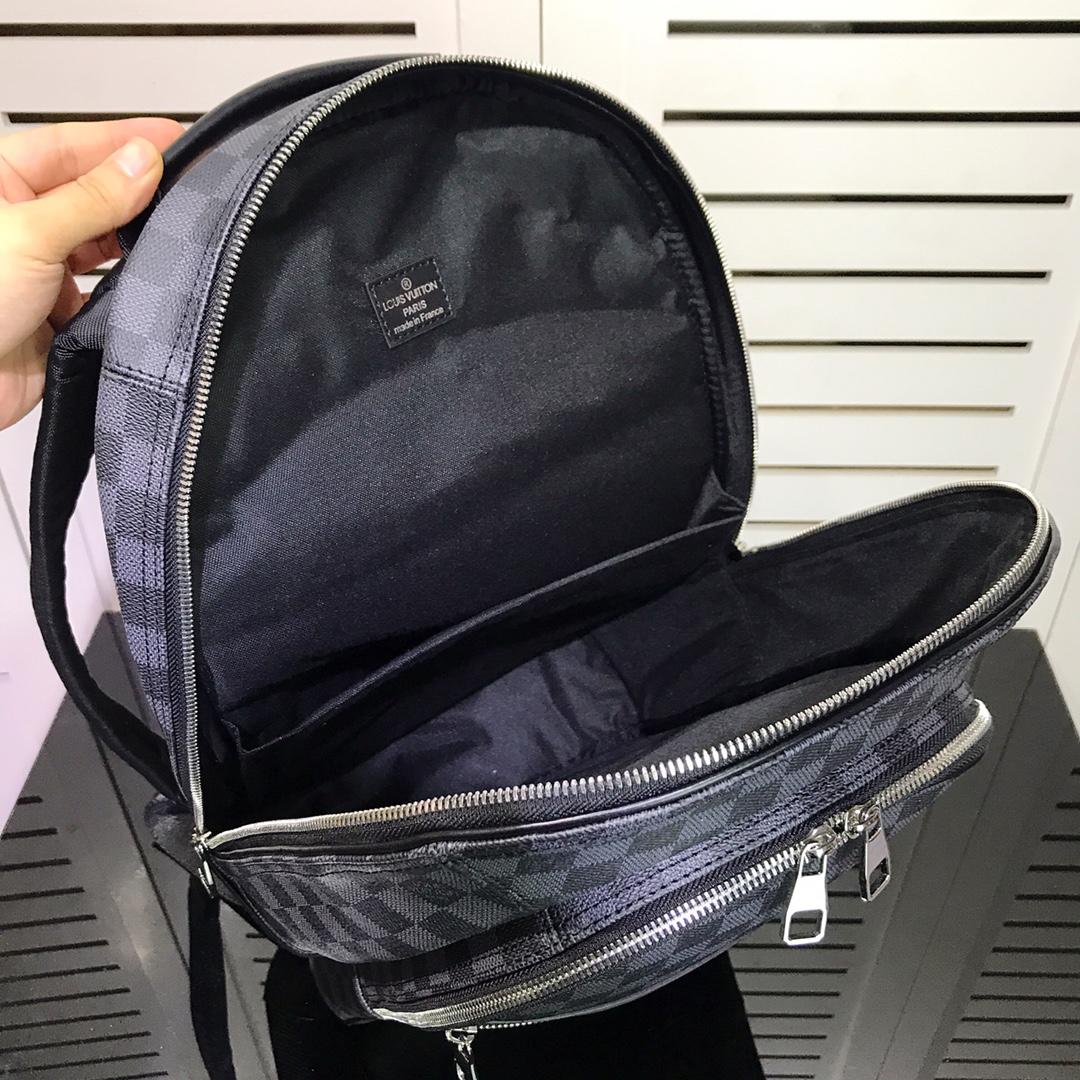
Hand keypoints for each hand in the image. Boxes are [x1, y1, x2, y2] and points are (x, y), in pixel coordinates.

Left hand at [0, 119, 183, 430]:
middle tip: (192, 188)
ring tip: (177, 237)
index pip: (72, 145)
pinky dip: (129, 292)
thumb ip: (92, 198)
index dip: (124, 140)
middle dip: (138, 194)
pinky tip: (153, 285)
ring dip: (135, 245)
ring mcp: (41, 269)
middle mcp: (21, 223)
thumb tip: (141, 160)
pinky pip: (107, 295)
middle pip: (93, 194)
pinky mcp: (60, 314)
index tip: (177, 137)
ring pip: (104, 245)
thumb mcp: (30, 235)